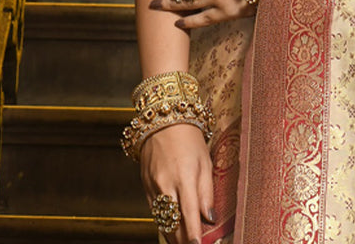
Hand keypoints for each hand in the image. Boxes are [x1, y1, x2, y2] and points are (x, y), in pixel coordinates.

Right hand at [141, 124, 214, 243]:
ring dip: (174, 237)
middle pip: (173, 223)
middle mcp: (166, 184)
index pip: (189, 214)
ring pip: (162, 221)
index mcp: (184, 177)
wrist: (163, 121)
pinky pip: (155, 212)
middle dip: (183, 241)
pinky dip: (164, 223)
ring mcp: (153, 187)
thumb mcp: (205, 162)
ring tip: (185, 243)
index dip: (194, 235)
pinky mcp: (145, 187)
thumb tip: (209, 218)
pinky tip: (173, 230)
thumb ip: (207, 192)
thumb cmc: (189, 140)